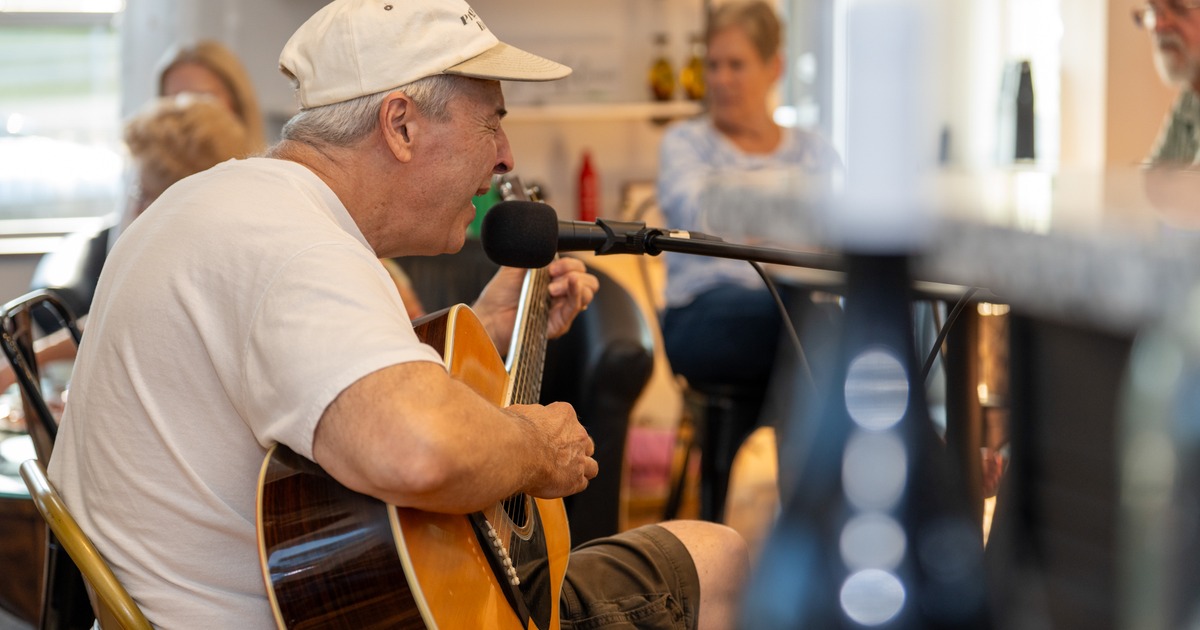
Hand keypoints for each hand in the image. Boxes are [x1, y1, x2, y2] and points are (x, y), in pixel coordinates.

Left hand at [473, 257, 598, 348]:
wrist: (489, 314)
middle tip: (552, 274)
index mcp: (555, 280)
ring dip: (574, 284)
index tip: (551, 265)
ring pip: (587, 294)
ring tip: (552, 288)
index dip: (569, 263)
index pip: (578, 269)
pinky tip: (570, 286)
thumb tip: (550, 241)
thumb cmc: (500, 294)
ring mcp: (561, 310)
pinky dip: (576, 295)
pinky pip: (575, 309)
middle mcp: (561, 295)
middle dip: (573, 271)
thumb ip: (536, 253)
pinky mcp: (558, 324)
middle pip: (589, 281)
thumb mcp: (519, 264)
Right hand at [508, 402, 597, 498]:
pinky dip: (574, 484)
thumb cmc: (516, 433)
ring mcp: (579, 458)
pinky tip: (564, 485)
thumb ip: (528, 415)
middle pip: (584, 441)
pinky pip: (583, 483)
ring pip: (591, 465)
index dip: (557, 428)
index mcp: (564, 414)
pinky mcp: (576, 479)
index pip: (567, 418)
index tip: (547, 434)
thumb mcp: (519, 412)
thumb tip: (523, 418)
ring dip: (582, 468)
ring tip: (568, 473)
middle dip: (575, 448)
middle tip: (561, 454)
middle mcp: (577, 435)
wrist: (518, 453)